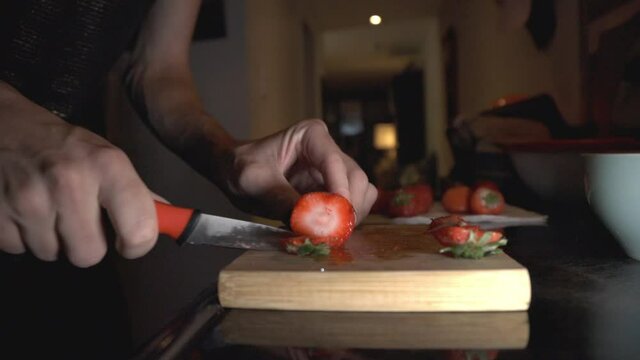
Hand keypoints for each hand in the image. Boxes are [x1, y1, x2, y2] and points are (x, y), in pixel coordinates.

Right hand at [0, 83, 157, 266]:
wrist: (3, 124)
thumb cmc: (61, 144)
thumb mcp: (106, 157)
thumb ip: (137, 193)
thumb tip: (171, 221)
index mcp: (107, 166)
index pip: (140, 230)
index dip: (137, 245)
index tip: (128, 242)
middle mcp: (69, 181)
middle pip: (89, 255)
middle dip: (83, 243)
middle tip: (75, 217)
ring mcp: (27, 198)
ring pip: (51, 254)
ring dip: (50, 238)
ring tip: (45, 205)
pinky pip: (17, 249)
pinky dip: (20, 235)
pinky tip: (21, 207)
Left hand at [221, 119, 376, 224]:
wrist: (232, 171)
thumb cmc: (239, 166)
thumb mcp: (254, 181)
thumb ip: (282, 200)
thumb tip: (313, 222)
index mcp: (311, 136)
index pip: (336, 163)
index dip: (340, 191)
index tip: (335, 217)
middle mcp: (328, 150)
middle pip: (356, 179)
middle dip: (348, 207)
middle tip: (331, 231)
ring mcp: (333, 171)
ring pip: (361, 193)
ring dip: (349, 215)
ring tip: (324, 231)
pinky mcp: (332, 189)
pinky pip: (352, 206)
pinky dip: (343, 220)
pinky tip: (322, 229)